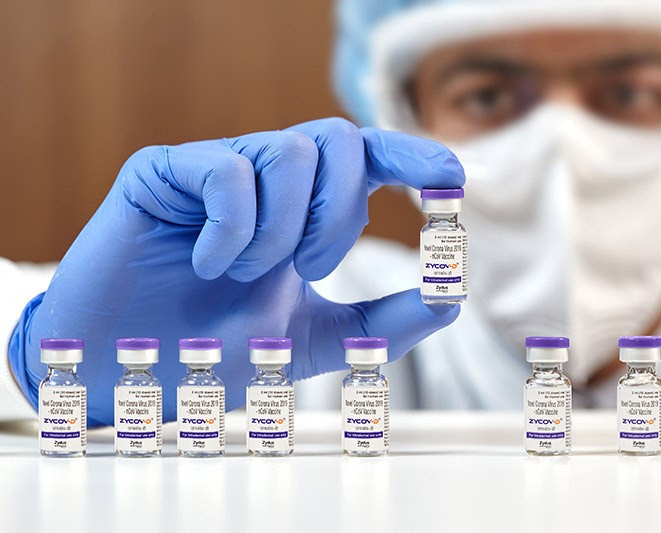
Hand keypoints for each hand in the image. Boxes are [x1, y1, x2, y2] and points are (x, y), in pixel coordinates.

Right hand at [8, 118, 463, 425]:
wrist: (128, 370)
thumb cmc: (213, 349)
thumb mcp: (313, 340)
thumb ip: (381, 323)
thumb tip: (451, 298)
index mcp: (301, 210)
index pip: (366, 159)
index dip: (412, 158)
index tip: (452, 182)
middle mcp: (265, 181)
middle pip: (337, 139)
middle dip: (339, 212)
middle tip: (309, 268)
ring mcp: (215, 170)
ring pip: (287, 152)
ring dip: (282, 230)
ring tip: (244, 274)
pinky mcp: (164, 171)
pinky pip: (228, 169)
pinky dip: (234, 228)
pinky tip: (208, 264)